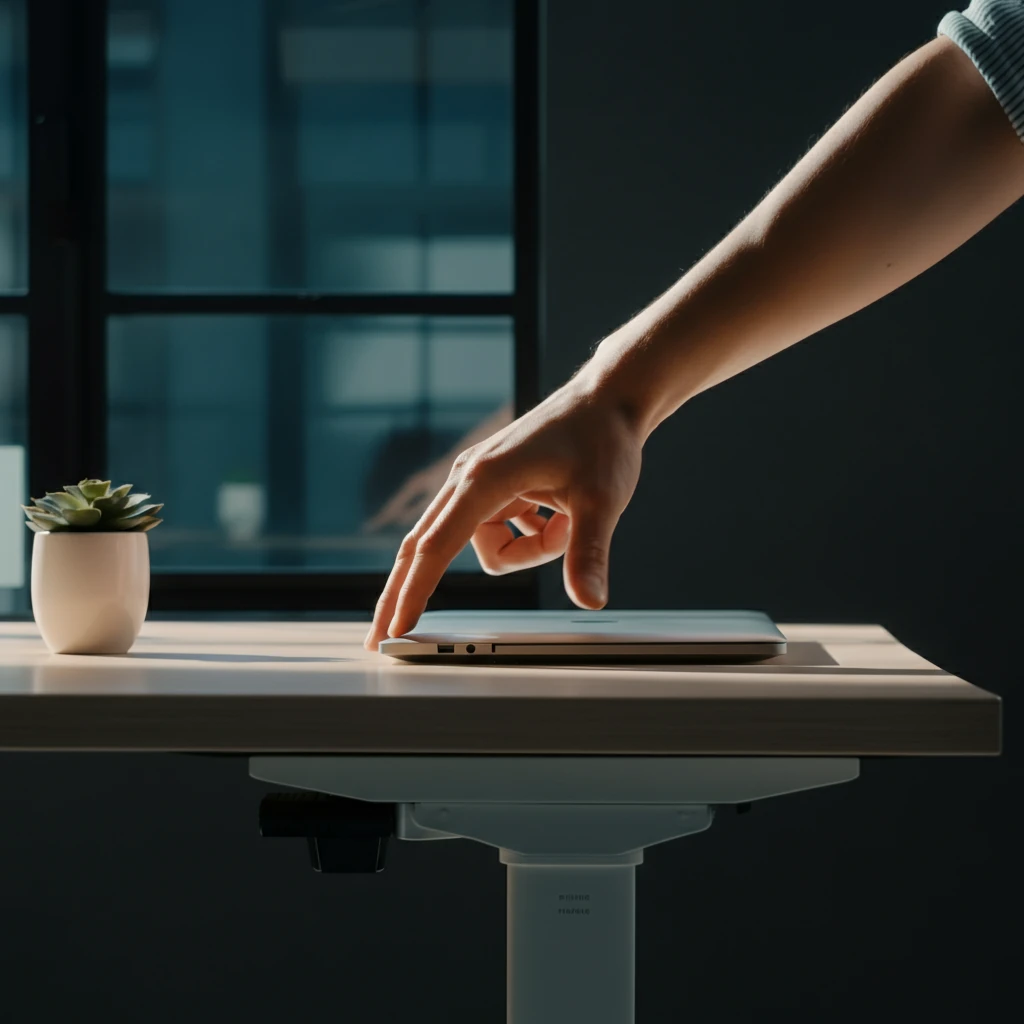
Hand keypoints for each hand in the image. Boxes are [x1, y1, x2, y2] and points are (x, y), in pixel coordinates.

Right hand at [364, 375, 641, 649]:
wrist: (606, 400)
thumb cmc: (601, 439)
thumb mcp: (601, 501)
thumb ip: (588, 553)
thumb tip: (590, 600)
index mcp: (483, 479)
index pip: (436, 547)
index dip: (413, 592)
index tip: (393, 628)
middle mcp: (468, 478)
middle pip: (424, 547)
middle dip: (408, 591)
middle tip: (380, 638)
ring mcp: (476, 482)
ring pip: (483, 547)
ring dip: (526, 551)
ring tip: (566, 520)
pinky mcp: (489, 488)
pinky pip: (497, 534)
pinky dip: (528, 538)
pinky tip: (556, 513)